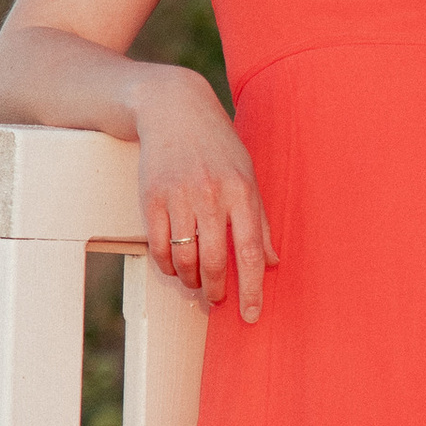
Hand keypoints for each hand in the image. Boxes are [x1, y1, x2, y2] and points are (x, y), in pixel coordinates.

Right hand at [132, 63, 277, 322]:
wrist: (173, 109)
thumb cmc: (217, 144)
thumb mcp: (247, 174)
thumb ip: (260, 219)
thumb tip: (273, 261)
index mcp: (241, 191)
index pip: (249, 252)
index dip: (251, 289)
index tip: (251, 315)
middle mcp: (211, 195)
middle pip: (214, 262)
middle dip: (217, 291)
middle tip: (217, 300)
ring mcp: (178, 197)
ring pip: (184, 259)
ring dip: (190, 281)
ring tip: (196, 284)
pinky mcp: (151, 198)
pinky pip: (160, 247)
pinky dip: (168, 265)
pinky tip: (175, 266)